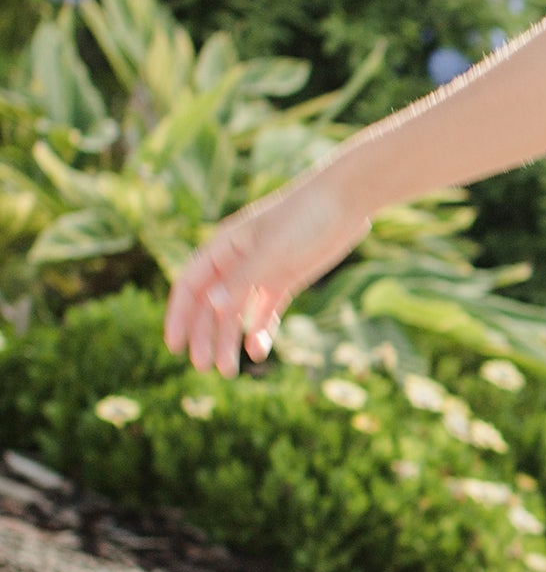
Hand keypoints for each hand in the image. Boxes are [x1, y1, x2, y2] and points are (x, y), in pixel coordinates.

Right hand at [163, 168, 364, 374]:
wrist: (346, 200)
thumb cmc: (305, 218)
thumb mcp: (272, 252)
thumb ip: (242, 280)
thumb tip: (208, 304)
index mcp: (224, 247)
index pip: (189, 285)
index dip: (178, 316)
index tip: (174, 346)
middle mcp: (238, 260)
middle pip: (211, 304)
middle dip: (204, 336)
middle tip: (203, 368)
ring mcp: (262, 270)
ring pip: (237, 311)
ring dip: (230, 340)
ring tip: (229, 371)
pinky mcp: (286, 277)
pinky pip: (266, 309)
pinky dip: (260, 330)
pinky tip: (258, 351)